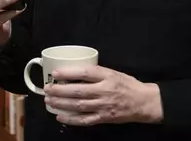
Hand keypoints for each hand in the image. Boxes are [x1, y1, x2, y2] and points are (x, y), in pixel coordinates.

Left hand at [43, 65, 162, 125]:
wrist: (144, 102)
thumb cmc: (127, 85)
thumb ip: (96, 73)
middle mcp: (104, 91)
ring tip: (49, 100)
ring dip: (62, 103)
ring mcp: (103, 106)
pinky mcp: (104, 118)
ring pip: (78, 105)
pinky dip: (71, 119)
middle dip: (60, 90)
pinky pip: (85, 120)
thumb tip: (75, 70)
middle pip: (78, 90)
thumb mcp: (113, 72)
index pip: (85, 72)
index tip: (55, 73)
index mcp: (107, 76)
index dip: (68, 72)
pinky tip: (60, 116)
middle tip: (47, 88)